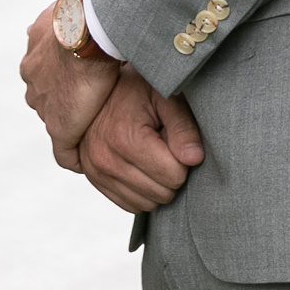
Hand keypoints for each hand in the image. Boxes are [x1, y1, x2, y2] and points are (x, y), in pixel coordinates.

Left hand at [20, 1, 121, 168]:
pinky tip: (90, 162)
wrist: (87, 30)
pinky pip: (64, 151)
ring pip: (54, 117)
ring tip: (96, 130)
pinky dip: (76, 156)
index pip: (45, 66)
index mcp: (36, 46)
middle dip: (63, 97)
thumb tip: (87, 3)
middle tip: (91, 102)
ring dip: (72, 123)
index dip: (64, 73)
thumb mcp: (75, 2)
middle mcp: (32, 73)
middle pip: (45, 92)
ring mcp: (43, 101)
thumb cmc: (88, 10)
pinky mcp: (59, 126)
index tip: (82, 76)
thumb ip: (74, 10)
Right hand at [76, 67, 205, 211]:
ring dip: (156, 185)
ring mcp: (97, 173)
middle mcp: (106, 159)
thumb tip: (195, 159)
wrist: (96, 84)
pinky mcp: (95, 181)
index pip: (175, 175)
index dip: (182, 158)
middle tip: (163, 145)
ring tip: (150, 154)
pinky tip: (139, 165)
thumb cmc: (134, 88)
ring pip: (148, 204)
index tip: (173, 138)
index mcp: (125, 138)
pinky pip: (131, 205)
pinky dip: (141, 192)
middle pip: (163, 194)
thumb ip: (183, 127)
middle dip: (170, 173)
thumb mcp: (164, 97)